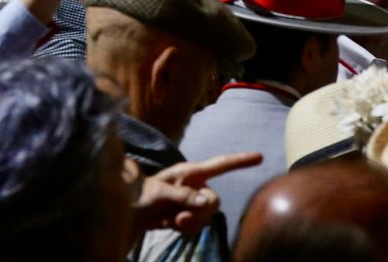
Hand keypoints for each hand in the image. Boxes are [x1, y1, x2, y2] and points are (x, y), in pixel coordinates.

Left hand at [135, 153, 261, 235]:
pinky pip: (198, 226)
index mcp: (190, 172)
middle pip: (214, 201)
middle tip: (179, 217)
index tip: (259, 157)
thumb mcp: (159, 193)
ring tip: (170, 220)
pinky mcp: (188, 216)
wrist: (128, 213)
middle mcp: (196, 185)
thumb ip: (183, 196)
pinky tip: (170, 225)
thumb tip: (207, 201)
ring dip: (189, 223)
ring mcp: (193, 202)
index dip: (240, 161)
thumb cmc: (141, 195)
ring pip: (207, 216)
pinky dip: (185, 229)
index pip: (220, 164)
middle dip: (200, 212)